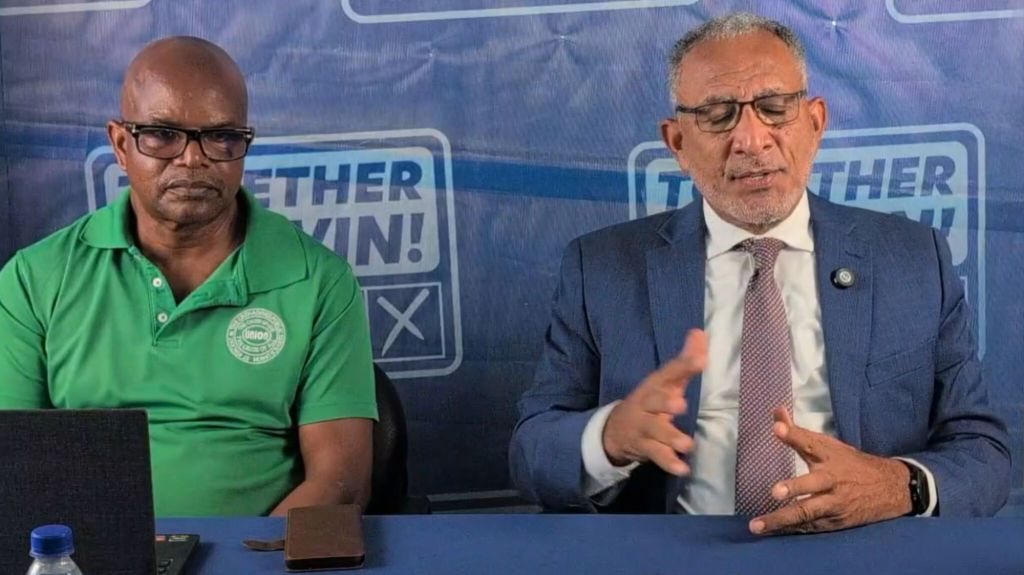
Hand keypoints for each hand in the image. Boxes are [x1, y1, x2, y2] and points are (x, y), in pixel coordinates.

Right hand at [602, 329, 706, 474]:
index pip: (668, 372)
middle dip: (665, 403)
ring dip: (671, 437)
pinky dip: (669, 463)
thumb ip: (684, 361)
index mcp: (654, 385)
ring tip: (687, 445)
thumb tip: (700, 333)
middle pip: (653, 401)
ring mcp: (643, 427)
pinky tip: (682, 469)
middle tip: (681, 405)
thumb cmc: (650, 402)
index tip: (701, 359)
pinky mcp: (643, 447)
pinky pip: (656, 456)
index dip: (683, 365)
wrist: (615, 429)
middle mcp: (646, 404)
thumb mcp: (665, 381)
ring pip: (655, 431)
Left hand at [749, 408, 911, 534]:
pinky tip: (774, 533)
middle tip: (775, 491)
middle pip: (811, 484)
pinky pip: (811, 527)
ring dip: (781, 520)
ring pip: (807, 513)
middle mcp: (832, 480)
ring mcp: (835, 504)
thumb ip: (797, 433)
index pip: (810, 443)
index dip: (793, 435)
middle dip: (794, 488)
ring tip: (757, 526)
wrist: (891, 488)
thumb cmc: (851, 463)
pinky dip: (793, 530)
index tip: (778, 428)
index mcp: (830, 457)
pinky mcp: (836, 522)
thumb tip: (776, 410)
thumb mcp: (828, 445)